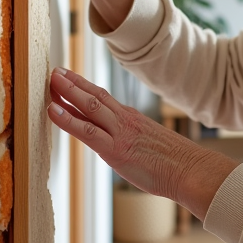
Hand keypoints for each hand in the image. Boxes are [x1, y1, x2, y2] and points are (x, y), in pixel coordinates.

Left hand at [47, 67, 236, 219]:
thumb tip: (123, 145)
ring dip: (67, 92)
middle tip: (54, 71)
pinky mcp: (115, 148)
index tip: (68, 78)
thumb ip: (133, 140)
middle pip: (94, 95)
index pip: (103, 97)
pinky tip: (52, 111)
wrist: (191, 170)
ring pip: (89, 106)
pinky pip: (87, 131)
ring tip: (51, 81)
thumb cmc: (175, 163)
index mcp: (132, 119)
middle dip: (72, 83)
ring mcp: (119, 132)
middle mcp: (124, 120)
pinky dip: (67, 120)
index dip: (83, 87)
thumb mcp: (150, 145)